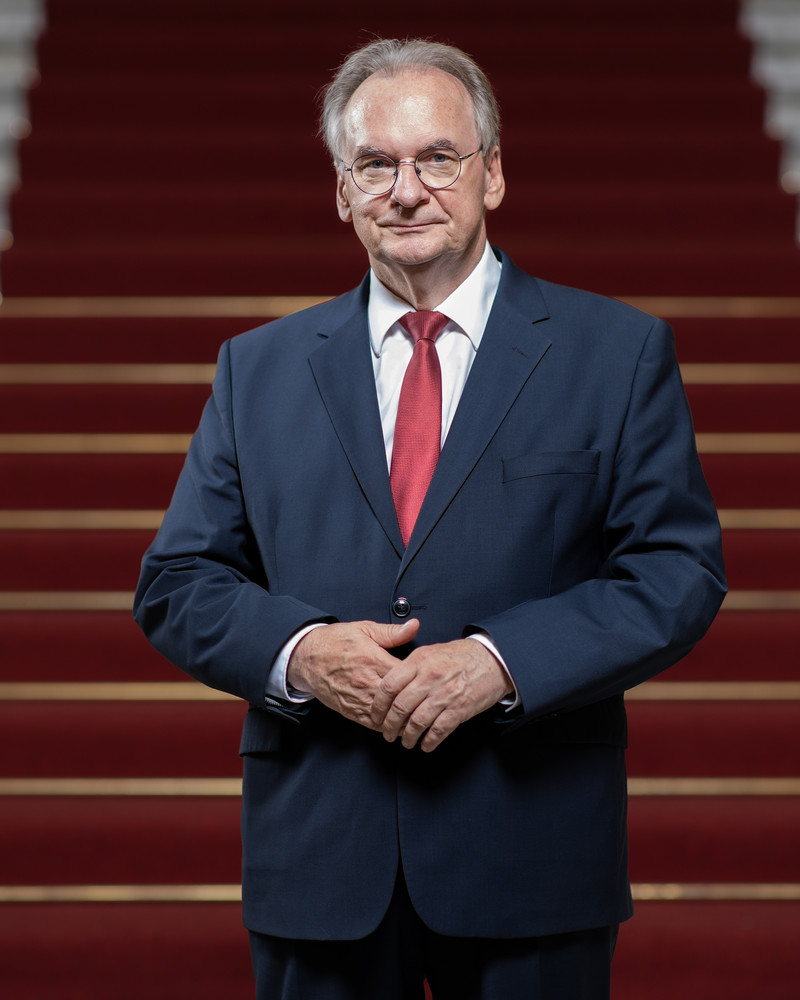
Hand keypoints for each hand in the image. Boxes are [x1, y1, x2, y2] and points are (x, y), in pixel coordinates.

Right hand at [287, 618, 419, 729]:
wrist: (305, 657)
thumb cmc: (335, 641)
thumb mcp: (364, 629)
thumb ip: (392, 632)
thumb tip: (414, 626)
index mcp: (372, 659)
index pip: (403, 675)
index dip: (418, 680)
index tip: (428, 680)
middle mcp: (365, 681)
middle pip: (397, 699)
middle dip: (413, 702)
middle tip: (428, 703)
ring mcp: (356, 698)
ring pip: (386, 716)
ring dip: (401, 718)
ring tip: (416, 717)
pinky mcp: (349, 710)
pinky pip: (371, 723)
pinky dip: (385, 725)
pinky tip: (395, 723)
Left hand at [370, 638, 512, 752]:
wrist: (493, 660)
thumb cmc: (462, 655)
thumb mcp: (431, 651)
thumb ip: (411, 665)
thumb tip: (392, 682)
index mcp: (419, 661)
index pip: (389, 685)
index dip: (378, 705)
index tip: (375, 715)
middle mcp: (429, 677)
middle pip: (400, 707)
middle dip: (390, 726)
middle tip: (387, 733)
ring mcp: (444, 694)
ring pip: (417, 722)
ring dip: (408, 737)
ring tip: (406, 742)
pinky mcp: (459, 709)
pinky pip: (438, 731)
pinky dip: (429, 741)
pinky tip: (425, 745)